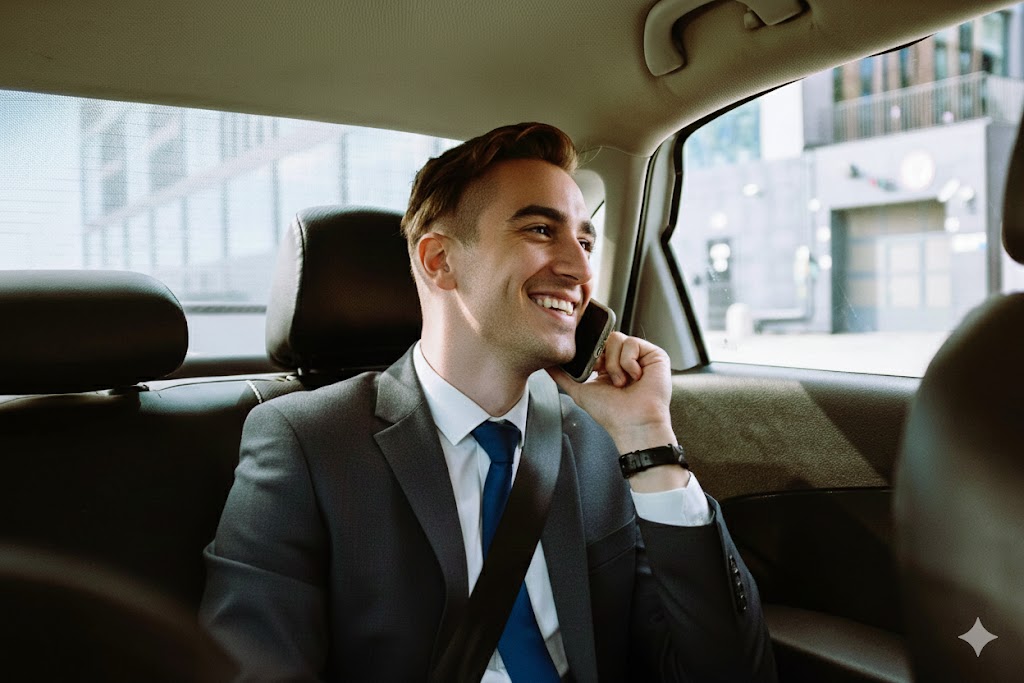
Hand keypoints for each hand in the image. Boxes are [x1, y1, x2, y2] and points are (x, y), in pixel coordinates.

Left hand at [546, 331, 675, 453]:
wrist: (632, 423)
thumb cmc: (610, 413)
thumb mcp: (579, 390)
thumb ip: (562, 376)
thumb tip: (546, 364)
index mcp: (609, 366)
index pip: (597, 344)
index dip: (592, 353)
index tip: (592, 369)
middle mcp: (625, 359)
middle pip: (606, 338)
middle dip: (601, 359)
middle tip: (604, 376)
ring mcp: (640, 356)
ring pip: (617, 338)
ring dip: (615, 364)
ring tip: (621, 383)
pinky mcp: (654, 355)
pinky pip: (633, 342)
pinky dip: (629, 362)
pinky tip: (635, 377)